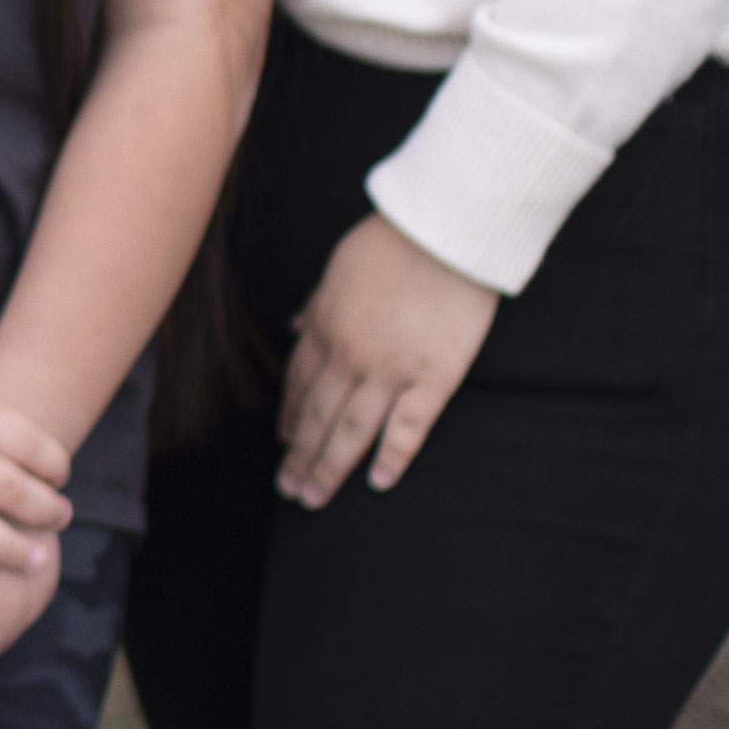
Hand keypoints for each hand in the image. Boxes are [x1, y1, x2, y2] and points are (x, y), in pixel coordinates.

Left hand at [282, 213, 503, 504]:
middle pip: (318, 416)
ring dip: (329, 468)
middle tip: (289, 490)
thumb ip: (317, 303)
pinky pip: (408, 428)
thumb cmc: (393, 240)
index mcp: (325, 326)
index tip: (283, 443)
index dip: (291, 417)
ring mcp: (391, 370)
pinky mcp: (434, 377)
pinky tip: (377, 483)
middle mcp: (349, 355)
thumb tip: (296, 324)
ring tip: (313, 498)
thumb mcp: (338, 267)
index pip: (300, 384)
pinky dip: (391, 458)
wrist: (445, 229)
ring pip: (351, 430)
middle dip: (300, 456)